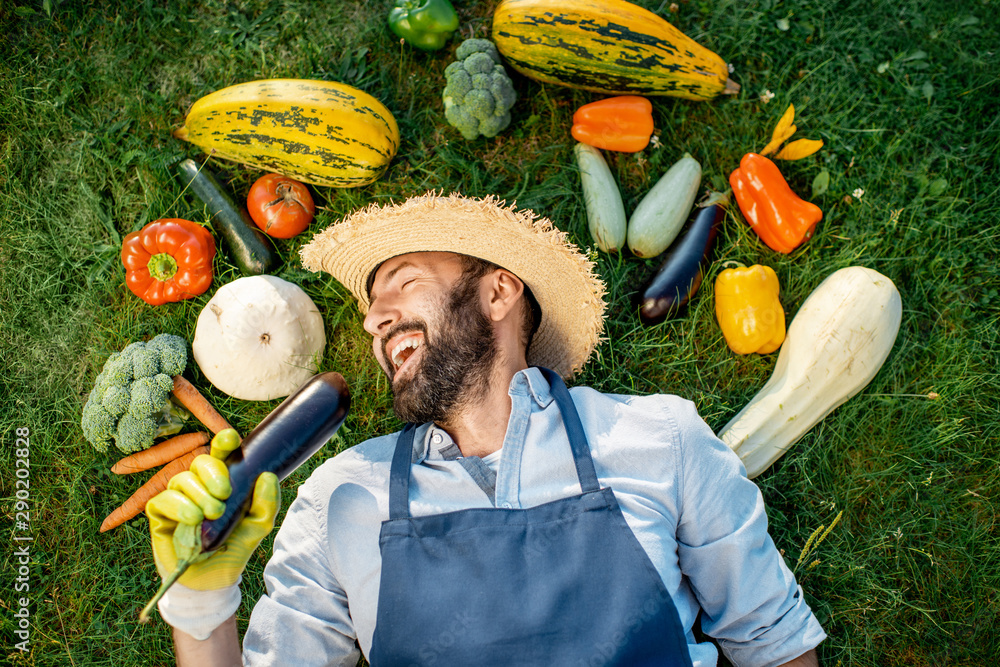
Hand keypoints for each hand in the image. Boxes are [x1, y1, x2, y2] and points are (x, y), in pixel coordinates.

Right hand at [147, 429, 279, 590]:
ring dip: (198, 494)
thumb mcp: (258, 526)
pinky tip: (192, 518)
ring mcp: (179, 498)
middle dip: (213, 473)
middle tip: (224, 493)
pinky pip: (163, 499)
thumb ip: (266, 503)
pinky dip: (178, 506)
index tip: (230, 437)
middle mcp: (200, 485)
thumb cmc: (234, 548)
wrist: (212, 581)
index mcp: (224, 481)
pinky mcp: (160, 514)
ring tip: (211, 514)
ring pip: (182, 479)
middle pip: (201, 462)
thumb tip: (267, 476)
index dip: (224, 441)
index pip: (222, 454)